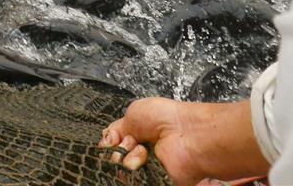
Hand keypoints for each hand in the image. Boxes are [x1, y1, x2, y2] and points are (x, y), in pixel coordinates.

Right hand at [99, 97, 268, 185]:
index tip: (112, 139)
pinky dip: (133, 169)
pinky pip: (131, 179)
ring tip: (140, 150)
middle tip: (129, 142)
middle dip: (116, 149)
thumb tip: (104, 142)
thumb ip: (115, 129)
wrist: (188, 135)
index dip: (110, 141)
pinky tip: (142, 159)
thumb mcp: (133, 113)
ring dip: (126, 157)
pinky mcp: (153, 181)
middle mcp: (142, 152)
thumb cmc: (167, 119)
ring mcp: (147, 168)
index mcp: (139, 134)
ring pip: (120, 168)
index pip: (114, 144)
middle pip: (114, 157)